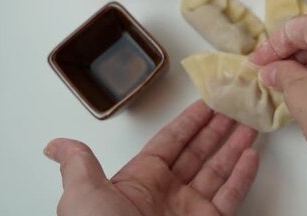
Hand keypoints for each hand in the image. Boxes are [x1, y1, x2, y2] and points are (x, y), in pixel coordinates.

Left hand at [45, 100, 258, 215]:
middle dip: (218, 128)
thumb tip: (55, 144)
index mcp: (139, 180)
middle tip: (235, 105)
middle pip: (198, 151)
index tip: (207, 101)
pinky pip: (230, 197)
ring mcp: (190, 210)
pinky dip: (243, 176)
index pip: (171, 141)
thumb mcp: (83, 196)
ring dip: (234, 146)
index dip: (190, 121)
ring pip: (218, 170)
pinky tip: (251, 156)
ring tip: (250, 123)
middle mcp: (167, 192)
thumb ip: (78, 165)